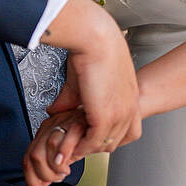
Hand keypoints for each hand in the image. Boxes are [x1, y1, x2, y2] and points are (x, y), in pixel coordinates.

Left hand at [23, 109, 86, 185]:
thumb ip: (53, 166)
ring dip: (57, 167)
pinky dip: (66, 154)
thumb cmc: (86, 132)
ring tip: (66, 170)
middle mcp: (50, 126)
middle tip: (58, 178)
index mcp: (44, 134)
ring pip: (49, 146)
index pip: (28, 160)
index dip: (32, 183)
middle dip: (45, 175)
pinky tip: (72, 160)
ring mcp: (63, 123)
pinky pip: (67, 139)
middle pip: (34, 155)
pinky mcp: (79, 122)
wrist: (102, 115)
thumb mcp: (67, 152)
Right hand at [40, 0, 140, 159]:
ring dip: (85, 148)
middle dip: (94, 145)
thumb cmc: (92, 47)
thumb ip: (71, 99)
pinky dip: (80, 148)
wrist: (95, 37)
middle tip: (75, 144)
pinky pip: (93, 143)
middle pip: (116, 140)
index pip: (127, 130)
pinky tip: (69, 146)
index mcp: (130, 97)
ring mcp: (120, 114)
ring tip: (68, 146)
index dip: (107, 136)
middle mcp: (130, 107)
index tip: (89, 136)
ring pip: (104, 144)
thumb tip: (55, 110)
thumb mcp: (83, 79)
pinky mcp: (105, 117)